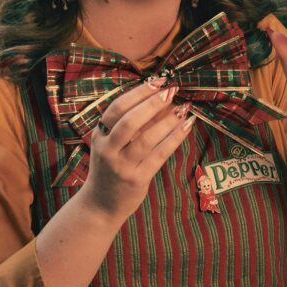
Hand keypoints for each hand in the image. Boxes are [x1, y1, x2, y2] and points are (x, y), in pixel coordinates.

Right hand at [70, 78, 198, 223]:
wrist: (100, 205)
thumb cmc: (110, 168)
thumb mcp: (110, 144)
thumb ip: (127, 124)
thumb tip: (160, 98)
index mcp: (100, 135)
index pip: (117, 108)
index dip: (138, 92)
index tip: (158, 81)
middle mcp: (108, 149)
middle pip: (129, 121)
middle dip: (152, 103)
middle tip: (172, 90)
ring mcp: (122, 166)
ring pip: (147, 139)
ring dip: (168, 121)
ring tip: (184, 108)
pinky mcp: (136, 179)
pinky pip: (159, 155)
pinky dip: (174, 139)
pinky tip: (186, 127)